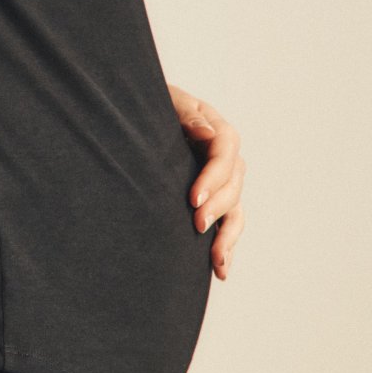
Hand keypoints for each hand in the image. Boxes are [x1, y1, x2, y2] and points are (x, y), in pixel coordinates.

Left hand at [167, 84, 245, 280]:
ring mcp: (222, 179)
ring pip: (235, 208)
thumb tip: (209, 132)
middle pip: (233, 183)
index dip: (212, 177)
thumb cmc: (151, 107)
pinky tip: (220, 269)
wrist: (136, 118)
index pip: (224, 152)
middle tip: (197, 225)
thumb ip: (187, 116)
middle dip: (217, 207)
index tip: (194, 199)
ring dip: (228, 235)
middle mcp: (224, 156)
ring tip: (217, 261)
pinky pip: (228, 223)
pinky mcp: (214, 199)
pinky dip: (225, 244)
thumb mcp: (167, 102)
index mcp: (216, 128)